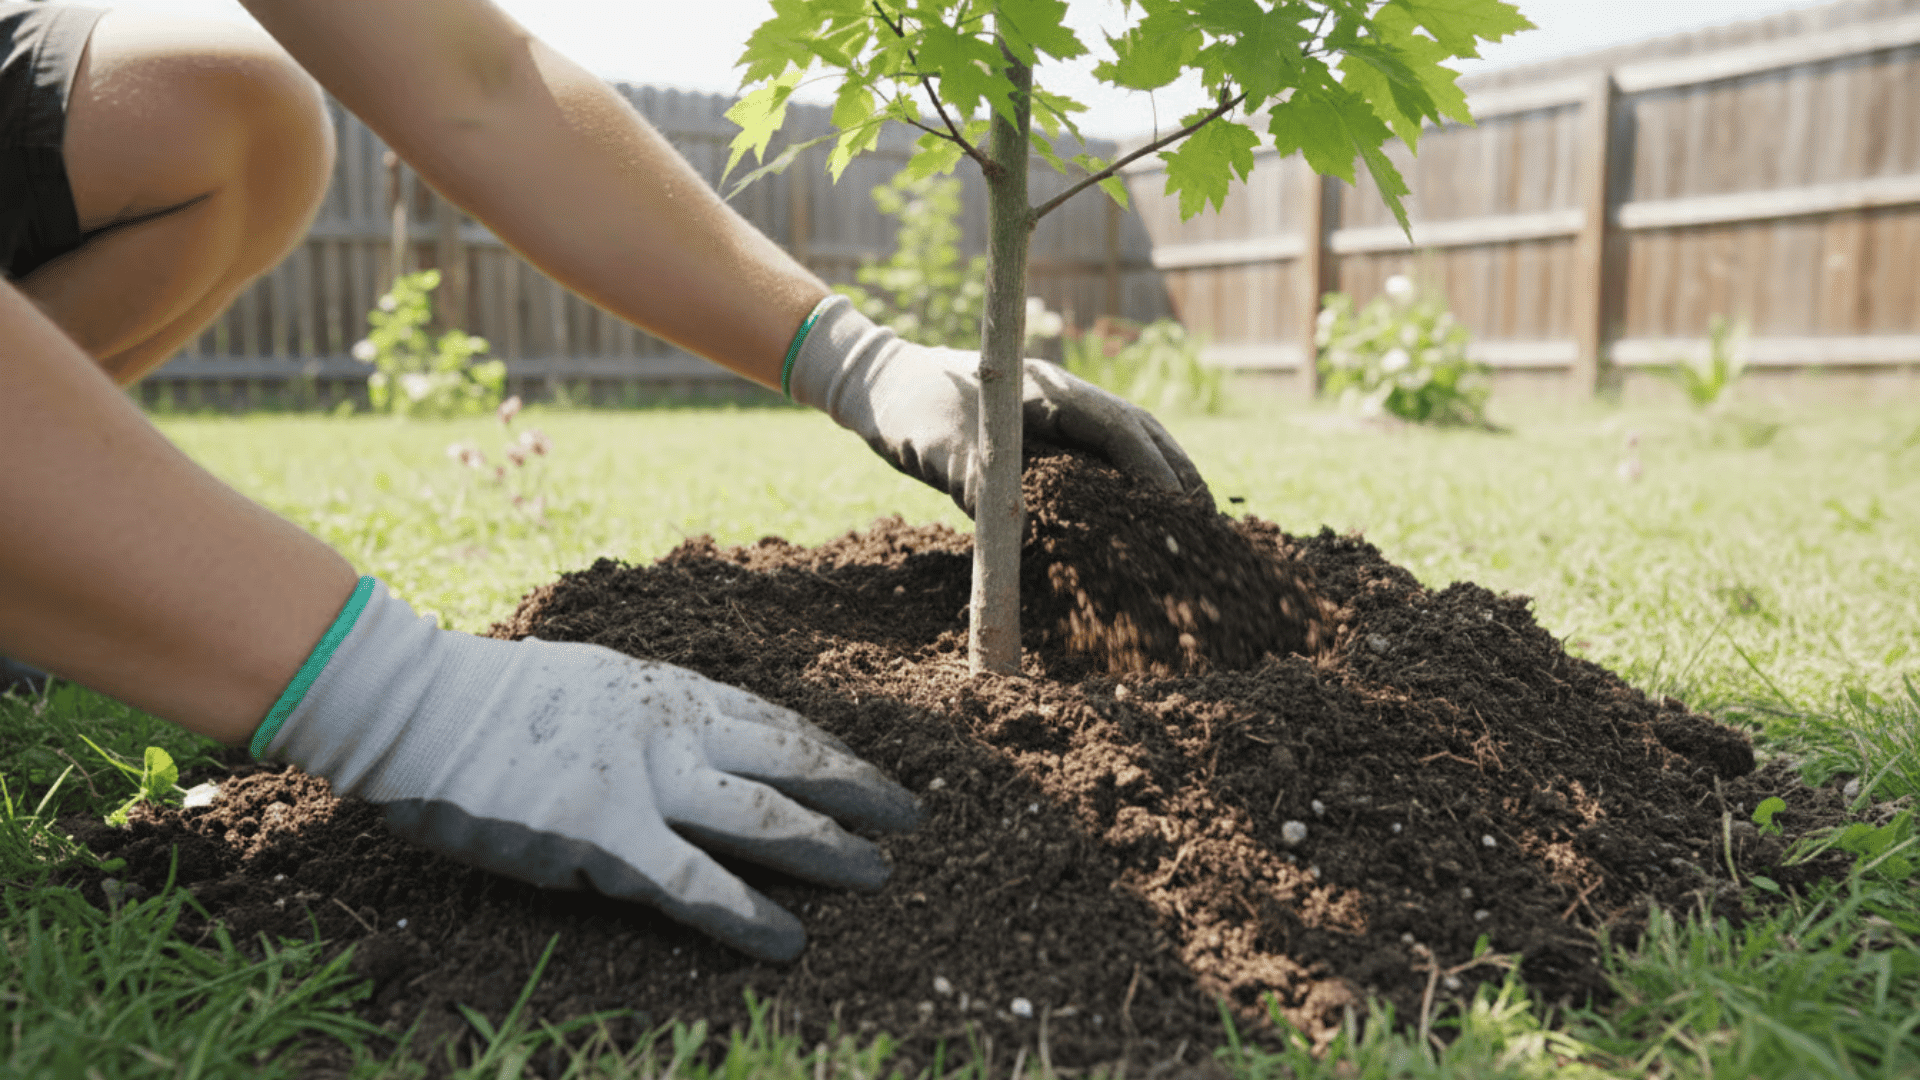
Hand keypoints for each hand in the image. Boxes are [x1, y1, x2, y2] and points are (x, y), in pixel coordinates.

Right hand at [260, 580, 919, 961]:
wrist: (415, 705)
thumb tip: (698, 752)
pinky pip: (693, 885)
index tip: (871, 775)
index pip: (775, 722)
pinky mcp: (604, 837)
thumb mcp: (593, 683)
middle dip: (857, 793)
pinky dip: (746, 915)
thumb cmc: (492, 697)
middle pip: (790, 762)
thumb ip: (651, 717)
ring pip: (761, 818)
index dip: (831, 753)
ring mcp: (642, 780)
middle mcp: (671, 726)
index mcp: (667, 688)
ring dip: (826, 851)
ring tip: (877, 876)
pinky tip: (788, 940)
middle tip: (910, 818)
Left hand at [788, 296, 1210, 515]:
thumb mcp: (938, 448)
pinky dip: (1129, 484)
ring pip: (1129, 443)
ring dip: (1162, 479)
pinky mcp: (1045, 434)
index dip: (1157, 473)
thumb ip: (979, 483)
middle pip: (1143, 433)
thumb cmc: (908, 408)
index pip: (1123, 430)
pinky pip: (1101, 457)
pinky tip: (1139, 521)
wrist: (879, 383)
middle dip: (1178, 478)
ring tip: (1191, 527)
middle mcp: (1064, 398)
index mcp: (1049, 391)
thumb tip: (1022, 533)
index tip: (1181, 515)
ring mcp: (1058, 413)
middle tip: (1208, 529)